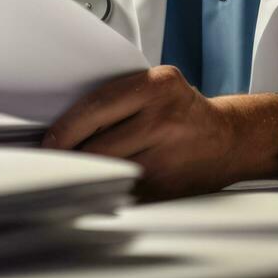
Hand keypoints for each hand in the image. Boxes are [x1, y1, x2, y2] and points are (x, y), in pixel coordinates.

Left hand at [43, 65, 257, 199]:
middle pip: (96, 146)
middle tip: (55, 160)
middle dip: (71, 156)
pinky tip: (105, 186)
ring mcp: (166, 156)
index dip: (64, 130)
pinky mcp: (165, 187)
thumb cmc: (183, 111)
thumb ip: (118, 99)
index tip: (48, 143)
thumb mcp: (157, 87)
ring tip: (78, 172)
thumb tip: (64, 124)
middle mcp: (163, 119)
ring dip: (87, 175)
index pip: (94, 109)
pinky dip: (108, 190)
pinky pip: (122, 191)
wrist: (228, 139)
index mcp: (157, 86)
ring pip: (107, 172)